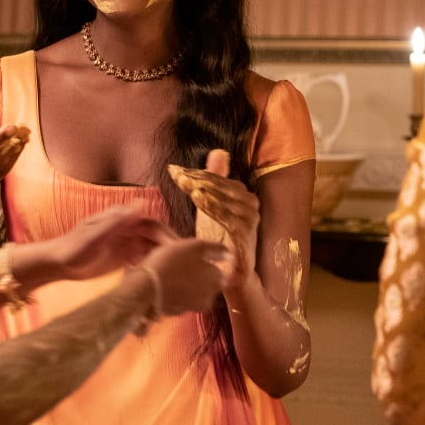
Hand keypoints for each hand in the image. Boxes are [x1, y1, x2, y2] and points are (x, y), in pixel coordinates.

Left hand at [48, 203, 177, 280]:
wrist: (57, 263)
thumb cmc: (73, 247)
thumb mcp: (95, 235)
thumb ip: (118, 220)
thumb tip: (142, 202)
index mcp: (122, 220)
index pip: (153, 226)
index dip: (167, 237)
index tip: (179, 252)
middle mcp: (127, 229)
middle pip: (155, 238)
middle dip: (168, 251)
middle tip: (183, 268)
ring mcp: (125, 243)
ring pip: (151, 250)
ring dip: (162, 260)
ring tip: (174, 277)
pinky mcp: (122, 257)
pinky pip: (142, 261)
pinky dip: (150, 268)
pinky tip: (156, 280)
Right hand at [138, 237, 226, 315]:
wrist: (145, 288)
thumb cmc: (171, 262)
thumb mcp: (195, 246)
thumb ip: (216, 249)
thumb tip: (229, 254)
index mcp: (217, 280)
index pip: (216, 270)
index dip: (203, 261)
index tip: (189, 256)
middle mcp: (209, 297)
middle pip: (206, 282)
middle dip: (196, 273)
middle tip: (178, 263)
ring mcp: (193, 307)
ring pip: (193, 290)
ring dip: (185, 283)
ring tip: (169, 272)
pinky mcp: (177, 312)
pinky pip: (180, 299)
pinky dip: (175, 292)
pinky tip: (163, 284)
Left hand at [167, 149, 259, 288]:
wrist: (232, 272)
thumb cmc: (220, 239)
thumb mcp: (212, 206)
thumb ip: (214, 180)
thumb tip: (218, 152)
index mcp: (242, 194)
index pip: (216, 177)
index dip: (194, 173)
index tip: (173, 170)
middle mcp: (250, 203)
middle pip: (220, 185)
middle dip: (196, 179)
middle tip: (178, 175)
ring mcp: (251, 218)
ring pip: (224, 198)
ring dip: (204, 190)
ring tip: (187, 185)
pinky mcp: (246, 233)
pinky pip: (228, 216)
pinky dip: (213, 206)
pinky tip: (198, 200)